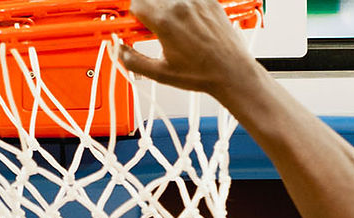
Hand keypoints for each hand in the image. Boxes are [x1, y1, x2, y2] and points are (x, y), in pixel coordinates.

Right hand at [117, 0, 265, 99]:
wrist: (232, 71)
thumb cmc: (203, 73)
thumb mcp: (161, 73)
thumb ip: (134, 61)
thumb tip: (121, 51)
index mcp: (165, 22)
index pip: (136, 4)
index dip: (134, 16)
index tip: (137, 26)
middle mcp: (181, 6)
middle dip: (149, 10)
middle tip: (154, 27)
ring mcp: (197, 1)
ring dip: (166, 7)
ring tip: (174, 27)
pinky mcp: (210, 1)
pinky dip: (184, 7)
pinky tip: (188, 24)